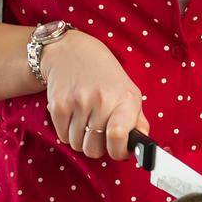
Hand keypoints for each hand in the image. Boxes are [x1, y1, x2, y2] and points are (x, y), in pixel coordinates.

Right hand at [41, 31, 150, 161]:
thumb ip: (137, 122)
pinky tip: (73, 114)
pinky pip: (62, 137)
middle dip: (96, 145)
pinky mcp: (58, 105)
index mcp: (125, 99)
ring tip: (85, 118)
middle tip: (97, 129)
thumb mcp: (128, 93)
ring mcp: (78, 102)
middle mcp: (101, 100)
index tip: (117, 147)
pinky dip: (67, 131)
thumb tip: (143, 150)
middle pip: (94, 150)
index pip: (119, 136)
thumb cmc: (104, 77)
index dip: (118, 150)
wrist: (71, 52)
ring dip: (80, 138)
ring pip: (77, 145)